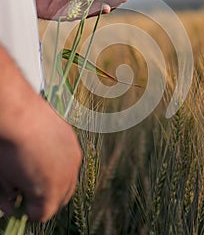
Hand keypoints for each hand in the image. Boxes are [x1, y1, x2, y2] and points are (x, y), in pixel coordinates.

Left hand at [0, 46, 80, 220]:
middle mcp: (68, 178)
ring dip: (56, 179)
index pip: (42, 214)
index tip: (21, 203)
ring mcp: (74, 159)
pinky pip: (70, 160)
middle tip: (30, 189)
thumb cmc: (8, 146)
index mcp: (49, 193)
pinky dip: (61, 161)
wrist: (19, 111)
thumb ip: (8, 198)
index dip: (30, 210)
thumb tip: (12, 205)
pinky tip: (46, 151)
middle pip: (61, 200)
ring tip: (39, 167)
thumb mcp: (2, 179)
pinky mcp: (74, 143)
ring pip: (69, 180)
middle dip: (47, 198)